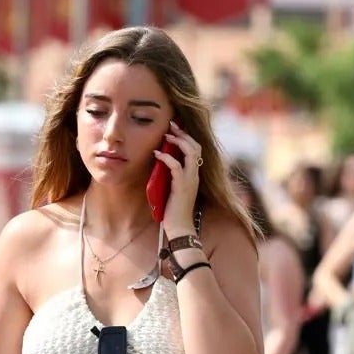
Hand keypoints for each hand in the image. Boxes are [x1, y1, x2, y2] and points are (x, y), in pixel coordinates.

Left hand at [156, 120, 201, 236]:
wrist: (180, 228)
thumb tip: (160, 163)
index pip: (196, 150)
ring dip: (178, 142)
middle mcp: (195, 176)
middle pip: (196, 147)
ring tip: (166, 136)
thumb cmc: (174, 211)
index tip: (175, 129)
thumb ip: (171, 176)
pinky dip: (167, 158)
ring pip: (191, 153)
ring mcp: (190, 181)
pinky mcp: (181, 187)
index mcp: (194, 175)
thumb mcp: (173, 188)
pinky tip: (157, 153)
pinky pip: (177, 167)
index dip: (187, 137)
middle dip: (184, 134)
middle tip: (171, 125)